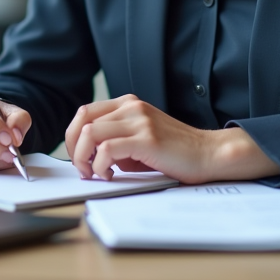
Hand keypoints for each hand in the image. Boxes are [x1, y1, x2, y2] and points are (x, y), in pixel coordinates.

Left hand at [65, 94, 278, 183]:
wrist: (208, 153)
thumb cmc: (174, 151)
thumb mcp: (139, 139)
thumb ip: (115, 140)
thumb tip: (88, 156)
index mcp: (127, 104)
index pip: (84, 112)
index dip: (72, 136)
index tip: (77, 156)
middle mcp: (131, 107)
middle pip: (82, 119)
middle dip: (73, 147)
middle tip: (81, 167)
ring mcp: (139, 120)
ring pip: (90, 132)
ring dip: (84, 157)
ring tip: (95, 173)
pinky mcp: (146, 138)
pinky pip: (107, 149)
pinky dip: (100, 165)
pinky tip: (109, 175)